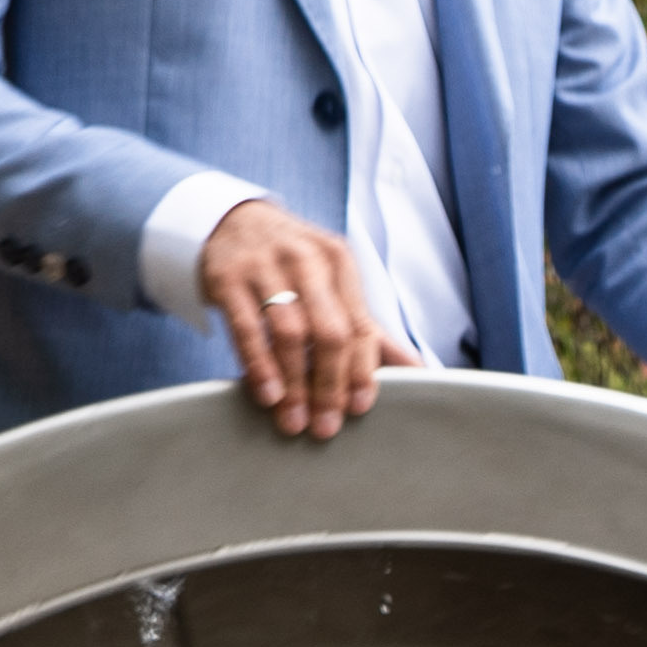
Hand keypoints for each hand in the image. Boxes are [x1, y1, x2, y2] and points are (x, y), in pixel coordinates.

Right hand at [200, 197, 414, 441]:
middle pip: (329, 332)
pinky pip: (247, 327)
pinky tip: (267, 395)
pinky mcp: (227, 276)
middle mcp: (306, 259)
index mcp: (340, 262)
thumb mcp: (333, 286)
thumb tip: (419, 371)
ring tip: (294, 420)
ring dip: (294, 383)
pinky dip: (259, 365)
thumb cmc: (293, 265)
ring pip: (289, 332)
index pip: (359, 326)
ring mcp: (265, 265)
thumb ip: (370, 330)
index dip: (362, 371)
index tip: (358, 408)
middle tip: (325, 426)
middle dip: (330, 384)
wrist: (234, 220)